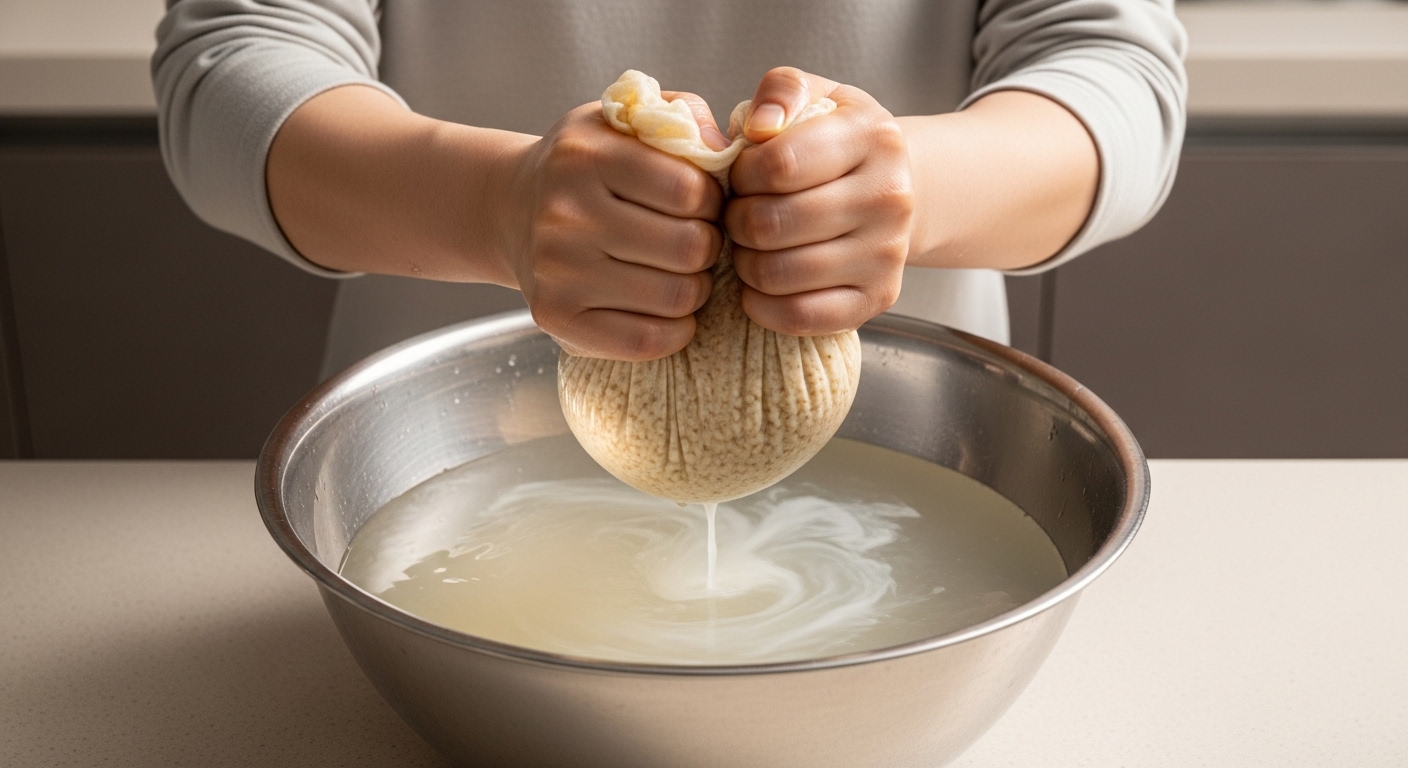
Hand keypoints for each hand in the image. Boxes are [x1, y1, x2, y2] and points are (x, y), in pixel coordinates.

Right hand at [496, 95, 729, 360]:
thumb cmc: (585, 167)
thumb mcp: (625, 121)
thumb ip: (683, 118)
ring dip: (697, 288)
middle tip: (697, 242)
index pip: (689, 190)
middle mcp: (564, 214)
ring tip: (682, 272)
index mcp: (585, 157)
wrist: (510, 208)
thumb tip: (729, 152)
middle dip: (709, 246)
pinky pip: (648, 340)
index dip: (713, 200)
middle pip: (689, 247)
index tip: (702, 203)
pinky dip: (676, 329)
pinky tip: (669, 309)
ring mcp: (557, 271)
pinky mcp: (556, 317)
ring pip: (676, 296)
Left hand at [727, 68, 912, 335]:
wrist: (900, 189)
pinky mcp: (878, 298)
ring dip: (745, 263)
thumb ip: (782, 90)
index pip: (778, 164)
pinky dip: (762, 305)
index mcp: (873, 138)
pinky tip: (759, 284)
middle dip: (736, 221)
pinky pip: (799, 316)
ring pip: (778, 274)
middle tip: (739, 214)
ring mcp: (887, 254)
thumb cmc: (841, 143)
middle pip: (771, 224)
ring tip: (750, 245)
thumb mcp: (818, 96)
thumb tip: (759, 126)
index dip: (741, 174)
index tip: (743, 175)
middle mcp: (889, 197)